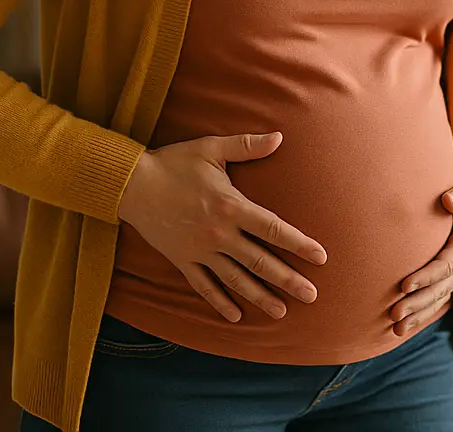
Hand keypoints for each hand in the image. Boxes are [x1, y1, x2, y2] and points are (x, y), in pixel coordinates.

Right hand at [117, 132, 326, 322]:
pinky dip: (219, 302)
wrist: (131, 184)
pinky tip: (235, 316)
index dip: (299, 243)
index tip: (321, 257)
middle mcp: (219, 233)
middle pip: (260, 261)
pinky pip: (203, 286)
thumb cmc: (174, 162)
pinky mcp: (182, 259)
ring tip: (281, 312)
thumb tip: (279, 137)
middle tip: (312, 296)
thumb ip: (247, 146)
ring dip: (259, 296)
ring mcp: (200, 250)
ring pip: (236, 279)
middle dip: (288, 279)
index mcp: (231, 206)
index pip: (273, 229)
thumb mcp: (211, 148)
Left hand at [390, 169, 452, 336]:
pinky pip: (438, 296)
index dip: (427, 276)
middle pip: (441, 287)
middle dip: (418, 303)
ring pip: (439, 297)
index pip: (447, 263)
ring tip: (395, 329)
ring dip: (419, 314)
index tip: (404, 285)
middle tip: (394, 315)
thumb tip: (448, 201)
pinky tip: (405, 326)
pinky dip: (423, 312)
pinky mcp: (452, 272)